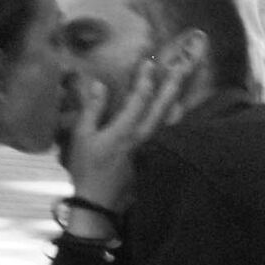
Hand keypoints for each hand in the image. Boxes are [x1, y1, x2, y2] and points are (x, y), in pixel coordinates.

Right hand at [62, 56, 189, 214]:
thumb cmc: (86, 168)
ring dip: (175, 100)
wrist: (97, 202)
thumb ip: (92, 110)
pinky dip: (170, 117)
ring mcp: (148, 147)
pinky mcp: (149, 155)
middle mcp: (141, 137)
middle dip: (172, 86)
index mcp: (124, 131)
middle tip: (183, 67)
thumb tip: (100, 85)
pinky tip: (173, 109)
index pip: (139, 100)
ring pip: (167, 120)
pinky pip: (163, 131)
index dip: (145, 80)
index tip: (149, 62)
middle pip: (162, 108)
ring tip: (183, 84)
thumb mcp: (81, 137)